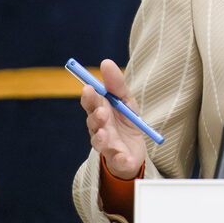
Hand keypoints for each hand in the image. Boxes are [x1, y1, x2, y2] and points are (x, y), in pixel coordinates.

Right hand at [80, 59, 146, 180]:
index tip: (88, 88)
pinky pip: (117, 160)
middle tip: (101, 111)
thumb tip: (105, 62)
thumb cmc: (126, 121)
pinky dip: (120, 159)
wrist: (135, 150)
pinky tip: (125, 158)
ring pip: (100, 141)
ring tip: (105, 132)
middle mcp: (99, 129)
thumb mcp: (125, 100)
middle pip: (93, 122)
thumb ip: (116, 83)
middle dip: (96, 116)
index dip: (89, 96)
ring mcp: (106, 145)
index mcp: (100, 112)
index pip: (90, 103)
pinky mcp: (117, 160)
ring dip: (102, 137)